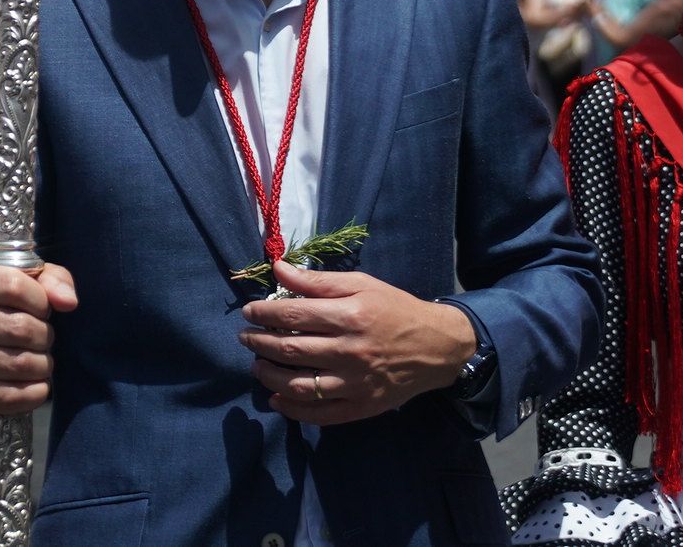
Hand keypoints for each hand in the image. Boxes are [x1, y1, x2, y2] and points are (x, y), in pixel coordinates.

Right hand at [0, 263, 78, 418]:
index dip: (41, 301)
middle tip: (41, 340)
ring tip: (38, 360)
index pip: (15, 286)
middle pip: (21, 327)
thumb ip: (53, 281)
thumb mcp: (27, 283)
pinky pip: (11, 397)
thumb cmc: (3, 309)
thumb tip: (69, 302)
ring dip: (42, 365)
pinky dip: (35, 392)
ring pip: (20, 364)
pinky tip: (35, 384)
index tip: (41, 310)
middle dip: (44, 336)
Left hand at [238, 260, 476, 425]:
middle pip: (291, 350)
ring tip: (257, 364)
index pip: (294, 314)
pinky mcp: (360, 407)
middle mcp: (350, 351)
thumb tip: (278, 268)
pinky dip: (291, 409)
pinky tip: (276, 398)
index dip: (265, 313)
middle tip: (245, 338)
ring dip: (269, 375)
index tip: (249, 312)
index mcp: (350, 316)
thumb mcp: (362, 285)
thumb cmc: (395, 309)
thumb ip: (318, 281)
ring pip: (299, 385)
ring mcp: (354, 384)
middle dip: (260, 343)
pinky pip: (318, 414)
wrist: (436, 347)